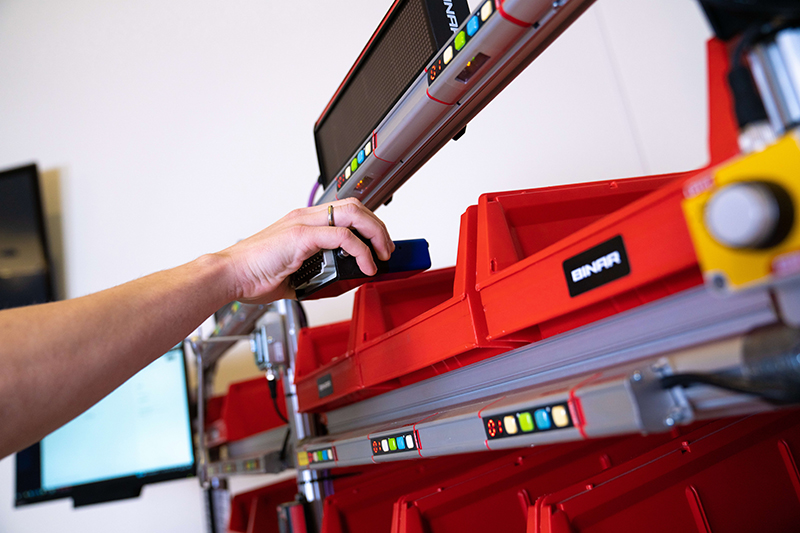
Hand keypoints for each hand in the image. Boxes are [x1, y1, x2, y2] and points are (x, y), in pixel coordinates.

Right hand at [216, 198, 394, 302]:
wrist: (229, 275)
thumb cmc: (254, 274)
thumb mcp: (297, 274)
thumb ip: (321, 273)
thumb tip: (347, 281)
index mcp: (303, 222)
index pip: (345, 211)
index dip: (367, 224)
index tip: (379, 243)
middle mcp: (305, 217)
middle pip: (355, 206)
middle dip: (378, 227)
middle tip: (387, 249)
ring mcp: (304, 223)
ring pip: (354, 214)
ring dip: (376, 234)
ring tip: (383, 255)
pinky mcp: (302, 236)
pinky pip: (343, 237)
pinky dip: (361, 252)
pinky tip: (366, 266)